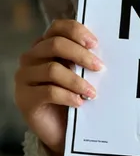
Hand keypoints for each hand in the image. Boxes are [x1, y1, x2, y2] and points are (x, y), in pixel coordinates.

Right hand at [15, 20, 102, 155]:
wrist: (61, 129)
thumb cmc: (72, 94)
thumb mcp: (79, 72)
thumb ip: (82, 58)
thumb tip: (99, 50)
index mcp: (45, 44)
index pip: (57, 27)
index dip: (76, 31)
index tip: (94, 43)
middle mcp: (31, 57)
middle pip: (55, 45)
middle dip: (80, 54)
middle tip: (99, 66)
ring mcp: (24, 77)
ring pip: (52, 69)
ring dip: (76, 80)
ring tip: (92, 92)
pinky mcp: (24, 98)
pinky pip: (48, 92)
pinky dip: (67, 96)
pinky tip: (79, 102)